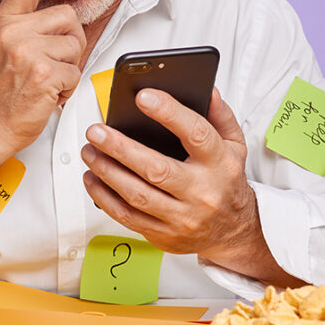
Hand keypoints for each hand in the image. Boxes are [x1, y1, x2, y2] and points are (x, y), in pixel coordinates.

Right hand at [0, 0, 91, 158]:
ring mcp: (28, 52)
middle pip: (67, 16)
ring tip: (49, 79)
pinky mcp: (44, 74)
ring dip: (69, 67)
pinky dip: (68, 88)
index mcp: (3, 22)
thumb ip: (12, 13)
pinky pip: (75, 72)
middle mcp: (13, 33)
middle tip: (57, 60)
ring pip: (75, 46)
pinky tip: (50, 93)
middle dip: (71, 40)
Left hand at [82, 87, 287, 280]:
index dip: (169, 113)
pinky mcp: (164, 234)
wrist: (234, 231)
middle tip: (96, 131)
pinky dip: (104, 197)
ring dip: (107, 171)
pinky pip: (127, 217)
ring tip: (89, 151)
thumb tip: (207, 90)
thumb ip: (220, 115)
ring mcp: (182, 217)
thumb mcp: (235, 145)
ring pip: (137, 195)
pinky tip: (93, 178)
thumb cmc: (227, 182)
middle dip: (120, 148)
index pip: (196, 134)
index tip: (144, 96)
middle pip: (157, 169)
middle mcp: (201, 192)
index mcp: (219, 164)